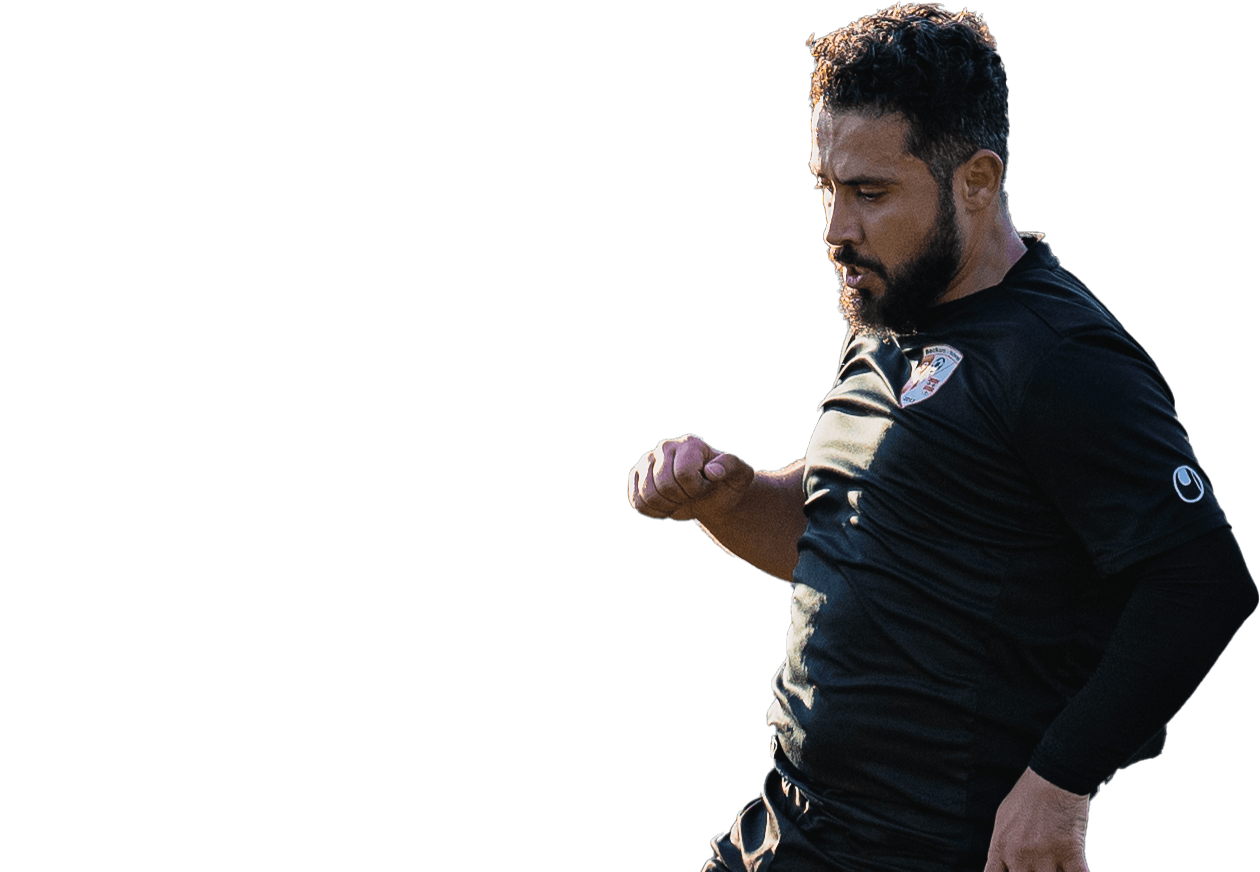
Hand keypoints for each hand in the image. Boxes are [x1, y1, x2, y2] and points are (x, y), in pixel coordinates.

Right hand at [628, 434, 753, 522]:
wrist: (710, 495)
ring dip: (667, 506)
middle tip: (692, 494)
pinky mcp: (636, 475)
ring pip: (648, 495)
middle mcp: (666, 446)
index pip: (683, 474)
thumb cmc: (726, 484)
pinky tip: (667, 505)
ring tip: (680, 499)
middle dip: (681, 498)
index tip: (705, 485)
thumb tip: (712, 471)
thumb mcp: (739, 476)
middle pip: (664, 485)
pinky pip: (637, 502)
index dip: (695, 489)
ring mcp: (648, 460)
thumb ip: (730, 467)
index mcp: (691, 443)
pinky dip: (654, 511)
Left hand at [984, 767, 1089, 871]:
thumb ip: (1001, 845)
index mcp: (1001, 846)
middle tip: (1038, 868)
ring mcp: (1044, 856)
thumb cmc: (1027, 796)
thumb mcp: (1003, 819)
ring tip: (1057, 867)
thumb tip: (1001, 863)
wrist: (1053, 779)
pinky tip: (1078, 870)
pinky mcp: (1069, 853)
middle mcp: (1019, 855)